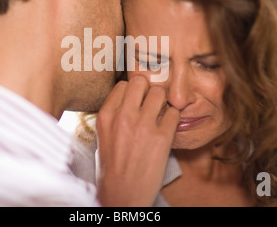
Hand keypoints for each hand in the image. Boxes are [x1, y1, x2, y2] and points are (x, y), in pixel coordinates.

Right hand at [96, 74, 179, 206]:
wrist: (123, 195)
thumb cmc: (112, 167)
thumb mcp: (103, 135)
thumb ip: (114, 114)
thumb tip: (129, 98)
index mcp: (105, 115)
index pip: (123, 84)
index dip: (133, 90)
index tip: (137, 98)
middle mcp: (123, 116)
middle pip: (141, 81)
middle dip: (148, 88)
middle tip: (151, 101)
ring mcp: (143, 126)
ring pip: (160, 92)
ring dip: (162, 101)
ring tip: (160, 114)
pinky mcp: (162, 137)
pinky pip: (174, 112)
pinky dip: (173, 118)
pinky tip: (167, 128)